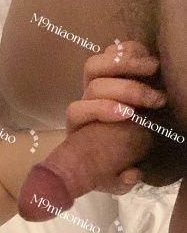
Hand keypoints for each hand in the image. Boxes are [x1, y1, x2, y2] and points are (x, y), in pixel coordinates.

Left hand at [66, 41, 165, 193]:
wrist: (106, 149)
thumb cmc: (106, 164)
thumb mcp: (110, 180)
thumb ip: (119, 182)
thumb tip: (133, 174)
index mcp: (78, 128)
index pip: (78, 110)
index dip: (100, 109)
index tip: (129, 115)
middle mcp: (83, 102)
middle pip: (93, 84)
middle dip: (125, 89)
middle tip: (155, 99)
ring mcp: (94, 82)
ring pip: (97, 63)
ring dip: (127, 63)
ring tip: (155, 69)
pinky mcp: (108, 70)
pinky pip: (113, 52)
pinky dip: (130, 51)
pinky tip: (150, 61)